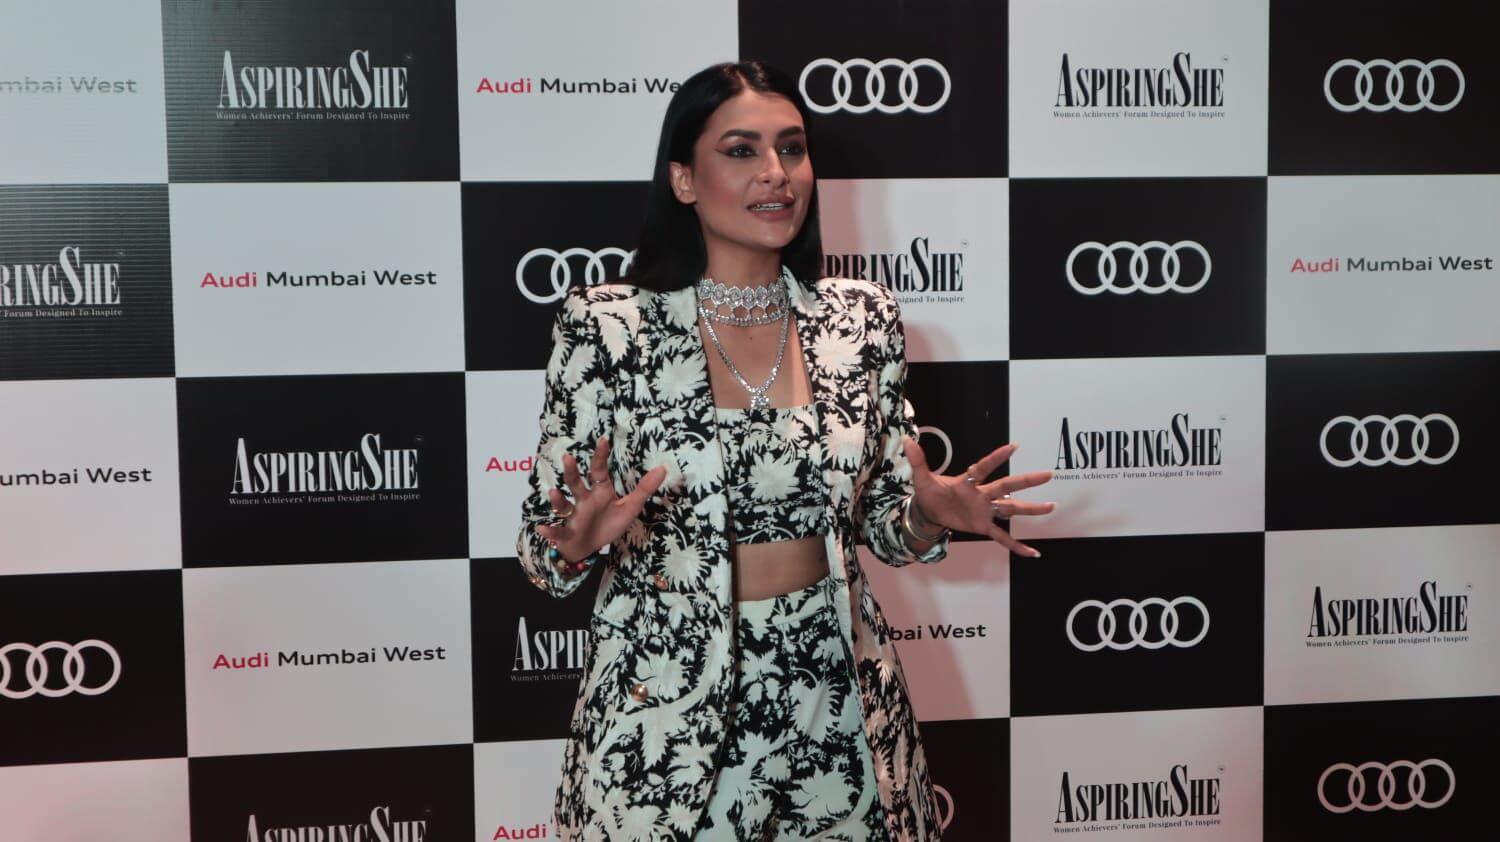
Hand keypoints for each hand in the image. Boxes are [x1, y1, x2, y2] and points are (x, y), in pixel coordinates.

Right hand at [537, 436, 667, 562]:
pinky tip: (542, 528)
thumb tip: (663, 468)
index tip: (602, 440)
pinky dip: (549, 530)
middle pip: (576, 483)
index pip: (599, 471)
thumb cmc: (608, 524)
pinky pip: (557, 531)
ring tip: (553, 492)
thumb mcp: (630, 507)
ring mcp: (573, 516)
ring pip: (563, 504)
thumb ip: (644, 489)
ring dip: (557, 499)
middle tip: (568, 457)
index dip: (600, 456)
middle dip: (571, 472)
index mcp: (599, 492)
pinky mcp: (567, 532)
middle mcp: (584, 500)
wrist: (589, 548)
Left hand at [902, 438, 1055, 557]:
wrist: (930, 511)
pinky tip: (1033, 553)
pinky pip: (1002, 537)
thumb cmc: (930, 492)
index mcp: (968, 481)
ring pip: (1010, 508)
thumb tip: (907, 440)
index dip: (997, 458)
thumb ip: (918, 460)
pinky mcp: (982, 527)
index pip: (984, 467)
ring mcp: (984, 511)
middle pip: (1006, 486)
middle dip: (1026, 481)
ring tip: (1050, 507)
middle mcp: (981, 494)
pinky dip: (1016, 546)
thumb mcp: (922, 478)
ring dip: (1030, 509)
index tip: (1014, 446)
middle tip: (1047, 474)